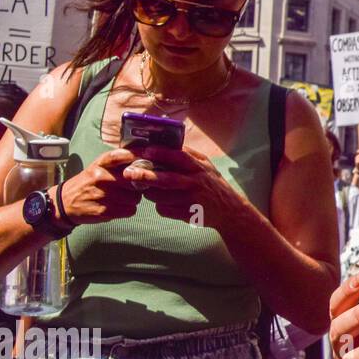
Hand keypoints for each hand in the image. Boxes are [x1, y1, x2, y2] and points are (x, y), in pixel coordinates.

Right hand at [56, 148, 141, 223]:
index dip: (138, 156)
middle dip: (138, 186)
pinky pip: (129, 210)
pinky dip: (127, 210)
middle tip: (132, 188)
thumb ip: (120, 164)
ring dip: (133, 200)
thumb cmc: (89, 183)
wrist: (65, 202)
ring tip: (122, 198)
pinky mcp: (103, 210)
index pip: (122, 156)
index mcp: (101, 163)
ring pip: (135, 198)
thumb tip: (147, 161)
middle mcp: (101, 176)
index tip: (151, 157)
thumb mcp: (99, 167)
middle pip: (135, 181)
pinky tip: (118, 207)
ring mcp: (101, 194)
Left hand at [121, 145, 243, 228]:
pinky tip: (164, 203)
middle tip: (128, 173)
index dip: (161, 153)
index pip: (179, 157)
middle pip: (167, 179)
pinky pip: (165, 210)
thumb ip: (188, 155)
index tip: (144, 151)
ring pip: (161, 197)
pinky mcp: (188, 214)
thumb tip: (165, 143)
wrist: (230, 210)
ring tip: (147, 189)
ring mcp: (192, 200)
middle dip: (146, 175)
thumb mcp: (206, 165)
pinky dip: (160, 206)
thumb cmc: (212, 184)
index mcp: (199, 167)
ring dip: (149, 193)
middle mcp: (196, 183)